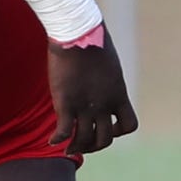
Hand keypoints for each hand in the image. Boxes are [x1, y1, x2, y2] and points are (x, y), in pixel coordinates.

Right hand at [47, 32, 137, 156]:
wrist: (78, 32)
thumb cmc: (93, 42)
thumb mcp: (109, 65)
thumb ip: (107, 81)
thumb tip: (101, 82)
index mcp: (118, 94)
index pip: (129, 125)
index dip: (118, 132)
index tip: (107, 126)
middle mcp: (105, 104)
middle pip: (105, 139)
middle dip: (94, 146)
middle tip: (83, 144)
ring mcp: (85, 105)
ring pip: (83, 139)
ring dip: (75, 147)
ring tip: (67, 148)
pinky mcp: (66, 102)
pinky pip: (63, 131)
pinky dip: (57, 139)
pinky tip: (51, 140)